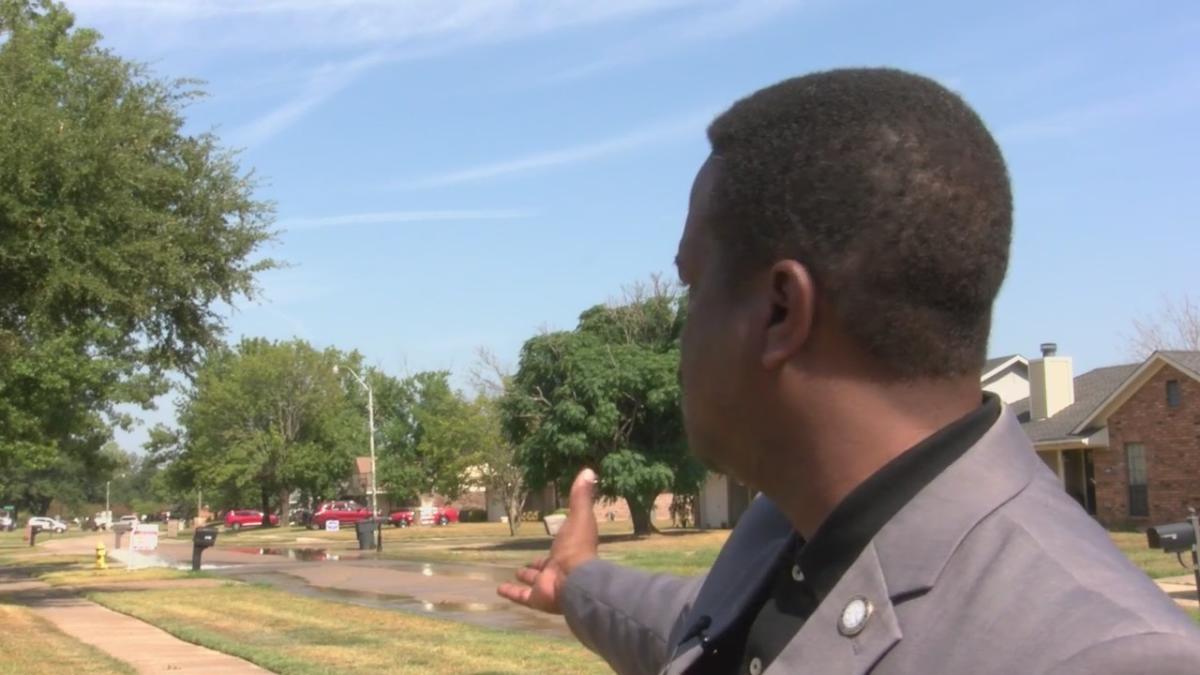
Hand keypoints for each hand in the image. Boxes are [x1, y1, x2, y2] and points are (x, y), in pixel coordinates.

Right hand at [497, 468, 598, 613]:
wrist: (576, 580)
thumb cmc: (578, 547)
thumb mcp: (580, 516)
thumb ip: (581, 496)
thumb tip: (589, 470)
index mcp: (569, 553)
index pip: (560, 550)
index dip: (555, 547)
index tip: (551, 542)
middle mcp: (559, 570)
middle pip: (546, 568)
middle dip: (537, 566)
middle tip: (526, 564)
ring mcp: (548, 586)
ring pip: (534, 582)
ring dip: (525, 578)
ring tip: (514, 572)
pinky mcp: (538, 598)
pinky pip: (522, 596)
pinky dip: (511, 592)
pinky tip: (498, 589)